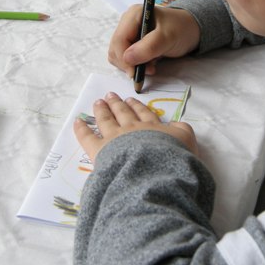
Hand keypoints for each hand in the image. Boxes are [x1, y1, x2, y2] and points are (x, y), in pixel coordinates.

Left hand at [74, 92, 196, 161]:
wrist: (154, 169)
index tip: (131, 99)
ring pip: (106, 120)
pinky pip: (87, 136)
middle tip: (110, 95)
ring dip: (102, 110)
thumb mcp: (187, 142)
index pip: (144, 114)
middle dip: (117, 104)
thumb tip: (177, 125)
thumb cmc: (173, 158)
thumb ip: (182, 131)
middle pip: (123, 113)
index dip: (137, 106)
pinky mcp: (100, 149)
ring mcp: (115, 137)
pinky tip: (77, 121)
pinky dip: (81, 129)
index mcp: (153, 127)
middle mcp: (133, 128)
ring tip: (98, 102)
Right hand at [108, 5, 200, 77]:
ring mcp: (129, 33)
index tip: (135, 73)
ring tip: (151, 67)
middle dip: (128, 63)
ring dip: (132, 66)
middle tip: (148, 70)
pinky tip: (150, 65)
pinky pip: (126, 58)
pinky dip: (135, 65)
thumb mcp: (167, 37)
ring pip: (119, 56)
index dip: (124, 58)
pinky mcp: (133, 43)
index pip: (119, 40)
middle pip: (116, 48)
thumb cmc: (181, 29)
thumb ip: (148, 47)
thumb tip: (127, 59)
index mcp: (133, 15)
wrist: (192, 31)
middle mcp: (127, 23)